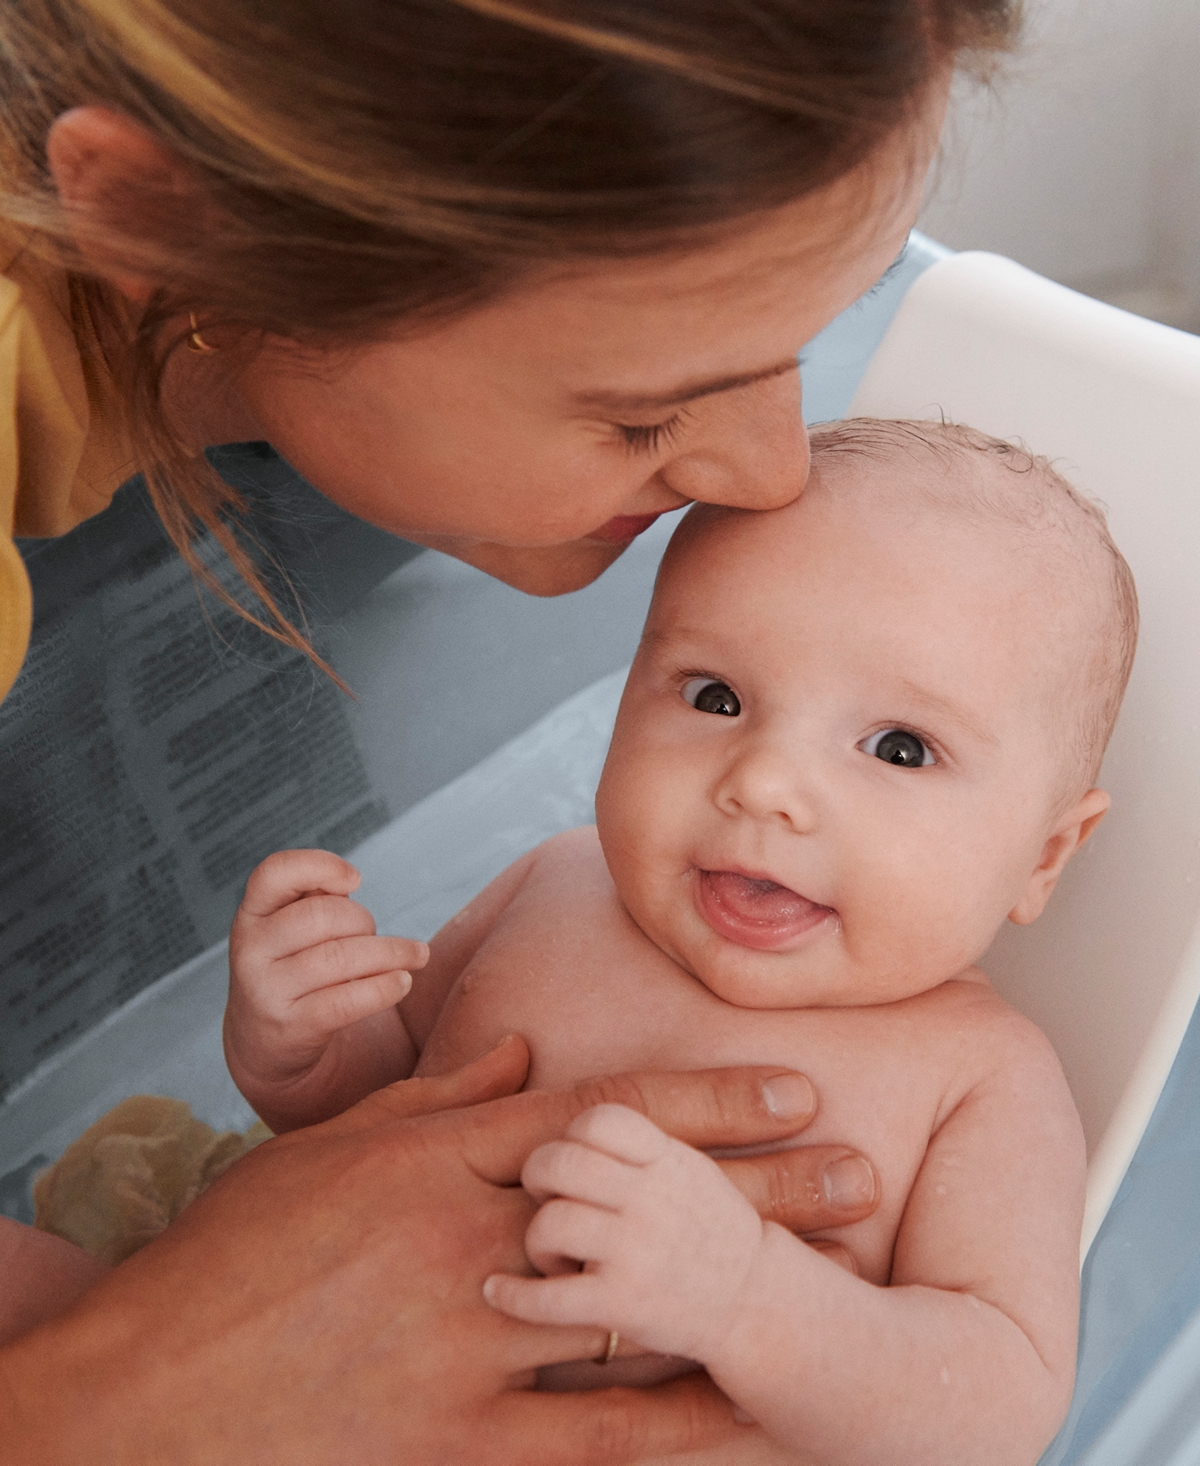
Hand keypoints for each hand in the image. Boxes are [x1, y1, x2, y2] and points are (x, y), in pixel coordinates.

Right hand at [0, 1040, 878, 1464]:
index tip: (792, 1081)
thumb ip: (433, 1096)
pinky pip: (594, 1440)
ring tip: (844, 1276)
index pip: (600, 1114)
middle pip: (643, 1203)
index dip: (704, 1097)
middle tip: (861, 1169)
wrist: (145, 1394)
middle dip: (761, 1184)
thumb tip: (514, 1050)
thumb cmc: (234, 1259)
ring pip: (639, 1307)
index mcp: (439, 1157)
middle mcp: (469, 1239)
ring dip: (746, 1288)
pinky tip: (761, 1423)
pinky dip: (683, 1429)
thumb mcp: (330, 1149)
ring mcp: (467, 1344)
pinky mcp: (456, 1440)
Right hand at [225, 848, 426, 1126]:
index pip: (273, 873)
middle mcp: (251, 950)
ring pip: (340, 957)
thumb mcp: (289, 930)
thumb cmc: (292, 969)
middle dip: (364, 920)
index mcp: (252, 914)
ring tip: (416, 955)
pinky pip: (347, 1001)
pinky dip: (384, 987)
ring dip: (391, 953)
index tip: (355, 879)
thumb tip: (348, 882)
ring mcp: (267, 990)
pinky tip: (403, 981)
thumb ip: (314, 900)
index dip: (318, 865)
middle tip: (376, 933)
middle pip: (322, 915)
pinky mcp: (292, 1026)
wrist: (263, 1043)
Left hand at [483, 1104, 767, 1362]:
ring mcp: (638, 1251)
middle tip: (545, 1198)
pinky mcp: (624, 1304)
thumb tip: (570, 1117)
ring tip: (554, 1254)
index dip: (572, 1135)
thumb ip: (636, 1144)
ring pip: (550, 1223)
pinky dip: (513, 1296)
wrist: (755, 1301)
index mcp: (665, 1159)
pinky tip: (497, 1292)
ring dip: (538, 1240)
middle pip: (562, 1162)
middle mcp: (651, 1198)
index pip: (599, 1119)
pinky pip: (548, 1296)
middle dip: (539, 1177)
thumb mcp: (687, 1166)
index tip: (574, 1158)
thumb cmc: (707, 1229)